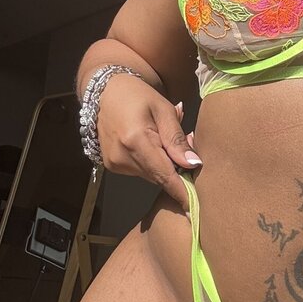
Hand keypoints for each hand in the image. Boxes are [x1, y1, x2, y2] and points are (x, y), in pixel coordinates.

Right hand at [94, 75, 200, 209]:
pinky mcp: (112, 166)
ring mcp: (114, 164)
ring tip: (166, 141)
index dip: (182, 192)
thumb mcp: (163, 109)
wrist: (105, 92)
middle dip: (178, 171)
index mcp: (136, 141)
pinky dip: (151, 163)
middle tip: (191, 153)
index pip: (165, 175)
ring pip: (151, 175)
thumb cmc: (138, 95)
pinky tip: (153, 145)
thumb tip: (193, 164)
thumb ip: (177, 139)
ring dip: (164, 166)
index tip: (197, 209)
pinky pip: (140, 171)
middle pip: (159, 177)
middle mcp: (122, 157)